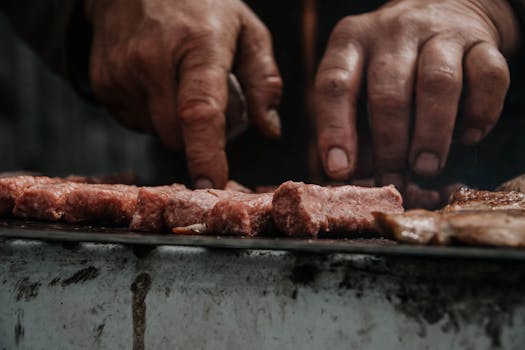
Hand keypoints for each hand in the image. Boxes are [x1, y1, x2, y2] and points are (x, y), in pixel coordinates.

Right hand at [85, 0, 282, 188]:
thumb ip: (264, 81)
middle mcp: (154, 60)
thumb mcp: (246, 31)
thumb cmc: (200, 7)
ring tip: (177, 84)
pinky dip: (151, 116)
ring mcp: (122, 73)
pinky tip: (155, 85)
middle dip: (195, 137)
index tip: (211, 185)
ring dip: (173, 125)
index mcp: (199, 45)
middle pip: (176, 135)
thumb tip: (269, 131)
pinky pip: (134, 123)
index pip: (200, 111)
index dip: (206, 154)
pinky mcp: (102, 84)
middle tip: (204, 102)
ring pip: (155, 133)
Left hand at [315, 0, 519, 186]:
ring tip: (426, 168)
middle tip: (393, 178)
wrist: (444, 11)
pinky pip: (488, 76)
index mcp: (351, 44)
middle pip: (388, 91)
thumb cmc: (391, 70)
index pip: (334, 85)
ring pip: (437, 83)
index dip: (335, 130)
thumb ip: (354, 130)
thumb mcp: (360, 88)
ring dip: (432, 134)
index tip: (339, 168)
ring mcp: (438, 33)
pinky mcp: (481, 41)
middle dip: (390, 144)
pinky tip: (468, 138)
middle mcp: (392, 33)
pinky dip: (480, 113)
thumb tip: (351, 178)